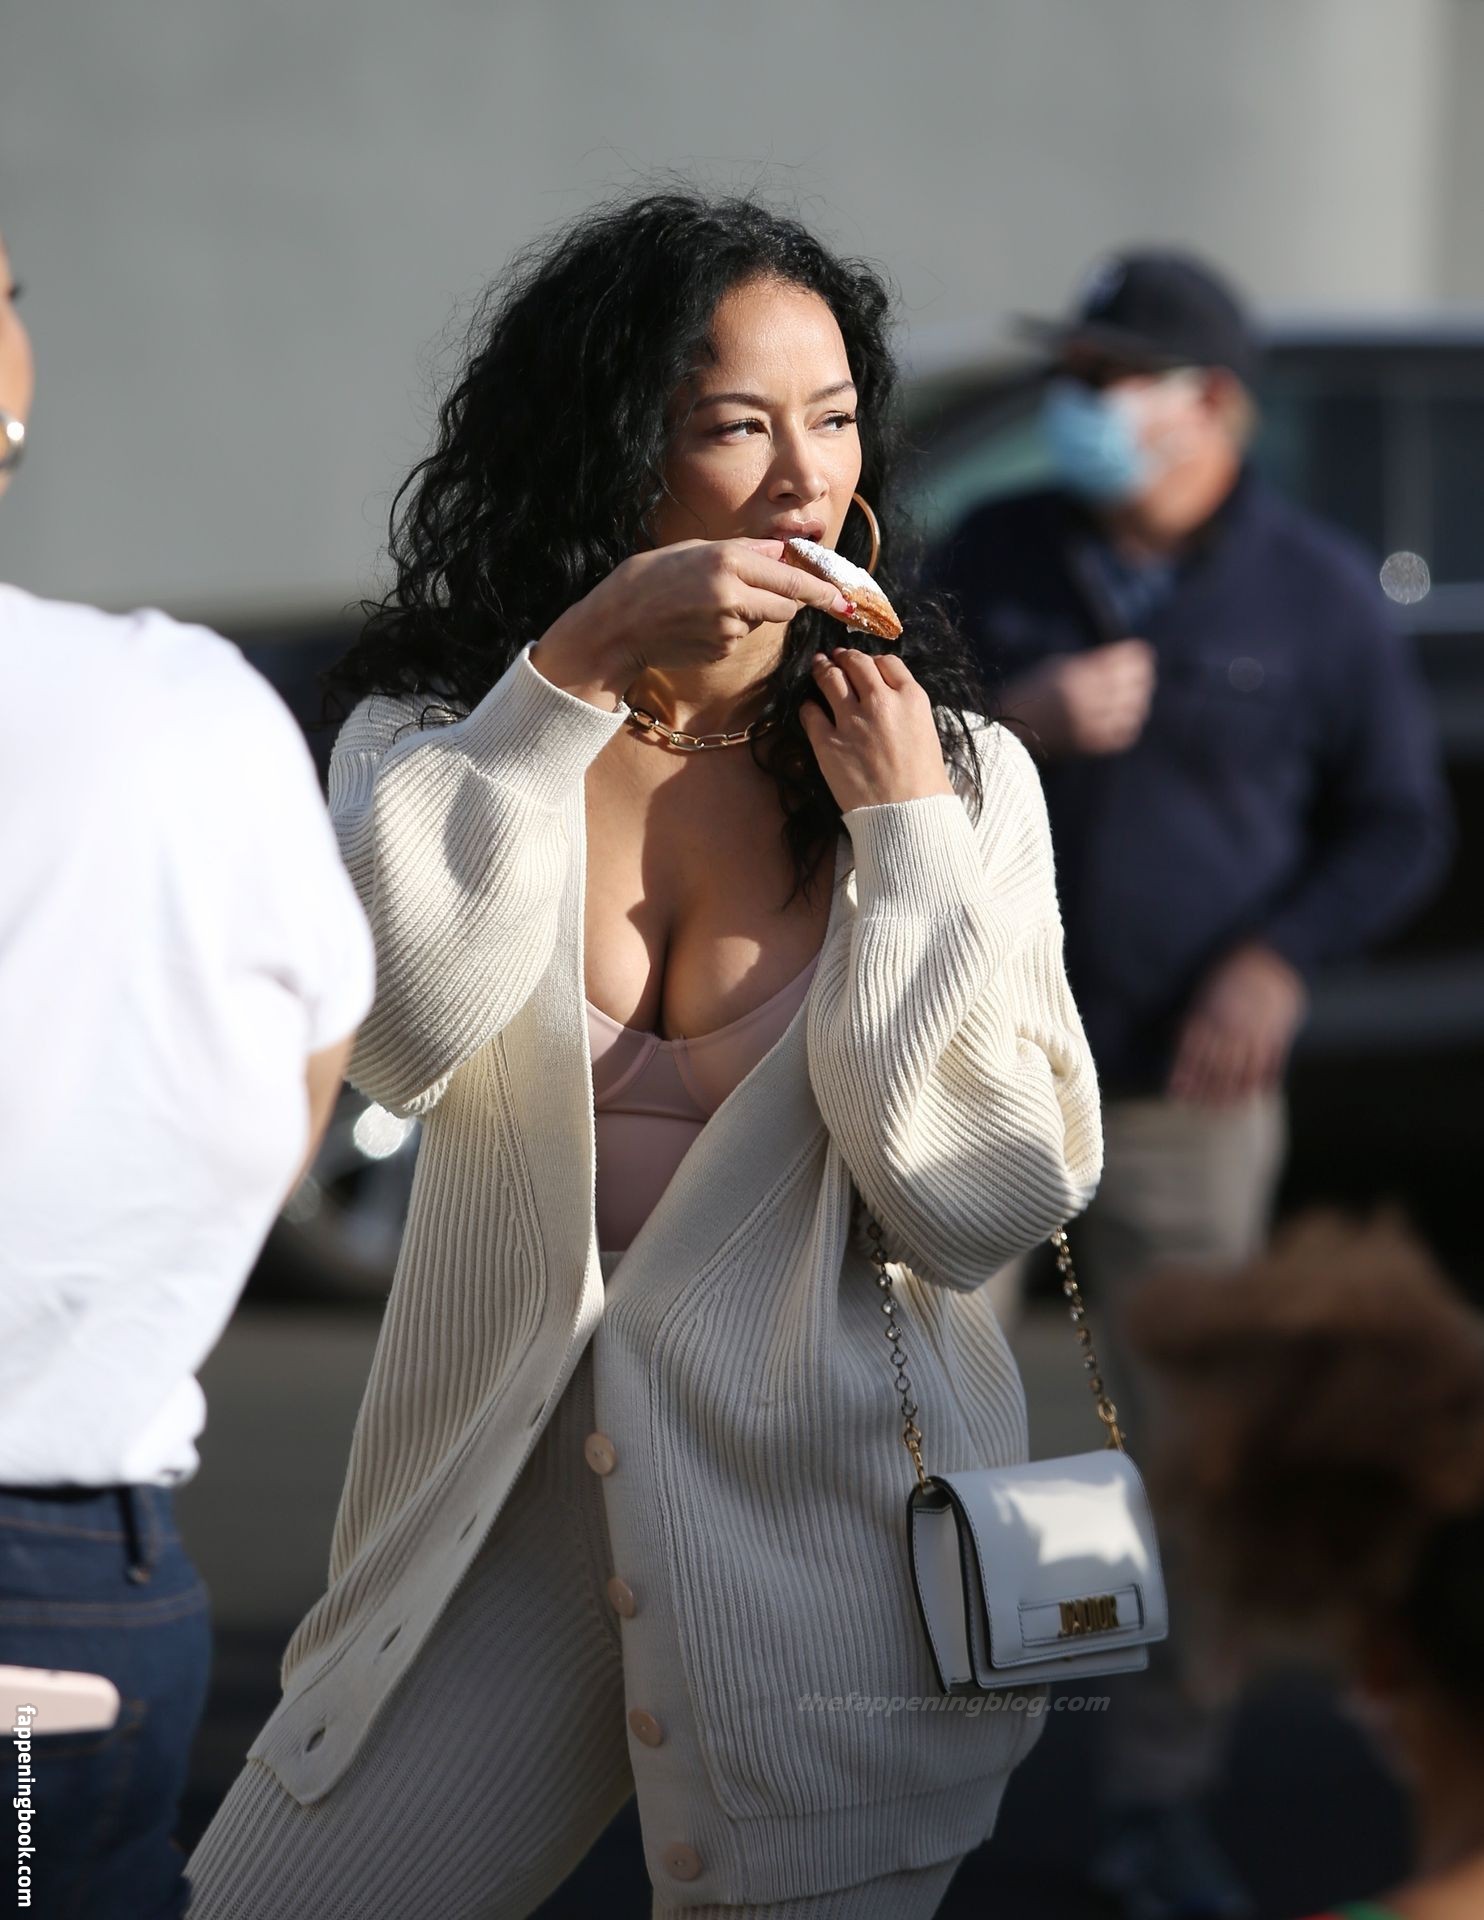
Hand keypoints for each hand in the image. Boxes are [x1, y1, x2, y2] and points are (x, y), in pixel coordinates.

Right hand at [540, 538, 853, 687]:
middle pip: (786, 605)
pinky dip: (726, 630)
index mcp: (728, 563)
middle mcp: (733, 596)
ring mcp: (727, 629)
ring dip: (748, 613)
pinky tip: (696, 624)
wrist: (616, 625)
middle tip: (754, 593)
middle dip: (783, 600)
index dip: (822, 591)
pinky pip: (738, 638)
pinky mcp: (719, 651)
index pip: (792, 581)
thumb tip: (782, 553)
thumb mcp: (696, 551)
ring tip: (706, 605)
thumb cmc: (649, 579)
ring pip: (761, 621)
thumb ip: (744, 552)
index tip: (844, 599)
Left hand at [798, 645, 954, 812]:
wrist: (907, 816)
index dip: (874, 661)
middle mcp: (880, 702)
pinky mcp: (827, 742)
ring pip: (830, 678)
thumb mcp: (927, 733)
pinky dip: (809, 706)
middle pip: (856, 663)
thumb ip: (906, 710)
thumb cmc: (925, 783)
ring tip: (818, 667)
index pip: (888, 662)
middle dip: (845, 657)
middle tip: (836, 657)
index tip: (867, 665)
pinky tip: (810, 708)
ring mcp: (851, 720)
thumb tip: (888, 700)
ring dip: (822, 669)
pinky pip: (810, 712)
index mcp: (911, 698)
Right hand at [1008, 639, 1155, 755]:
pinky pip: (1122, 735)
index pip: (1117, 663)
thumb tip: (1125, 657)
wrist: (1009, 728)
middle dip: (1141, 677)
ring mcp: (1086, 724)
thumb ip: (1090, 663)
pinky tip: (1125, 718)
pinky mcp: (1087, 744)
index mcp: (1073, 677)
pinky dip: (1128, 724)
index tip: (1143, 652)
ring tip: (1137, 696)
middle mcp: (1082, 700)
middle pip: (1129, 686)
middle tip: (1145, 674)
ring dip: (1138, 701)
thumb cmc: (1033, 691)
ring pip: (1130, 711)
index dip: (1135, 656)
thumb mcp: (1057, 668)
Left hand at [1166, 941, 1308, 1106]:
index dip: (1185, 1077)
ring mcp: (1255, 1031)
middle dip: (1207, 1091)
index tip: (1178, 1095)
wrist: (1272, 955)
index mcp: (1208, 1015)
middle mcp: (1229, 1027)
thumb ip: (1195, 1014)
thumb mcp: (1205, 990)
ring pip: (1242, 1070)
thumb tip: (1179, 1033)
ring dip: (1232, 1092)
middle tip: (1201, 1108)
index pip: (1192, 1054)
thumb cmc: (1233, 969)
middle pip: (1215, 1067)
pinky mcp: (1278, 1032)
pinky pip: (1270, 1063)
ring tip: (1226, 1108)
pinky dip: (1263, 1080)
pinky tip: (1257, 1094)